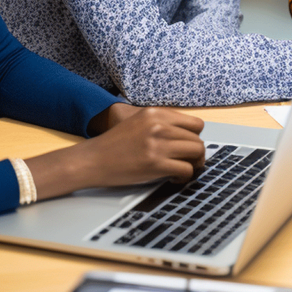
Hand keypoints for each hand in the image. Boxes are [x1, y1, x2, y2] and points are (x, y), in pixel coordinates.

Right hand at [26, 107, 205, 200]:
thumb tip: (189, 137)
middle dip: (196, 153)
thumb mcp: (140, 123)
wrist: (93, 159)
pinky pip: (186, 169)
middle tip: (189, 163)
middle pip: (197, 139)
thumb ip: (162, 124)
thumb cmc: (116, 144)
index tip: (189, 148)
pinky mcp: (155, 163)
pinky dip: (185, 177)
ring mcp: (157, 143)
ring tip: (182, 170)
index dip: (195, 138)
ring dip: (194, 164)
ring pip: (197, 152)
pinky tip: (174, 178)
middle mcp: (159, 125)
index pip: (195, 123)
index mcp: (155, 113)